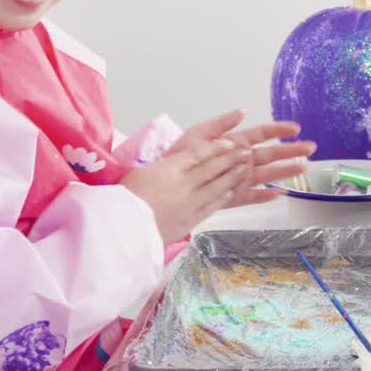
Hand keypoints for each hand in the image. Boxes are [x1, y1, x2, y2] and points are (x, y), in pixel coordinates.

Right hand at [120, 137, 252, 243]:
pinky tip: (231, 191)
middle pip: (212, 168)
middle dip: (231, 159)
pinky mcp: (191, 219)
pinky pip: (212, 205)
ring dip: (233, 176)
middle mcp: (183, 183)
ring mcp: (189, 202)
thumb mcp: (141, 173)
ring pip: (217, 186)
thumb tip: (174, 165)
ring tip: (245, 169)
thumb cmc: (126, 198)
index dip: (217, 148)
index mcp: (168, 168)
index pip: (198, 154)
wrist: (124, 227)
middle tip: (246, 152)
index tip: (229, 143)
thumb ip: (163, 168)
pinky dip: (224, 196)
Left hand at [170, 109, 314, 208]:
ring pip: (265, 175)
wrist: (163, 182)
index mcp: (233, 143)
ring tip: (303, 168)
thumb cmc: (178, 156)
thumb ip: (220, 124)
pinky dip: (264, 197)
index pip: (260, 134)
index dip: (278, 130)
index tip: (295, 128)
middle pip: (270, 155)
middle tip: (311, 149)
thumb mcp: (197, 134)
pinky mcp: (229, 196)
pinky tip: (280, 195)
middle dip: (291, 151)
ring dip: (285, 171)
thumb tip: (243, 111)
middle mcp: (238, 160)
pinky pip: (250, 196)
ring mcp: (236, 179)